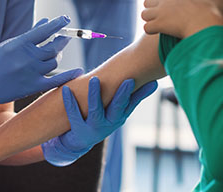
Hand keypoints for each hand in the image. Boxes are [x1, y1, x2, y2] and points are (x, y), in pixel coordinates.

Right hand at [0, 16, 83, 118]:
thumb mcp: (9, 44)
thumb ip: (29, 35)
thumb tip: (45, 22)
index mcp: (19, 44)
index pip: (44, 30)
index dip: (58, 24)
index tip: (66, 19)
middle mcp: (27, 58)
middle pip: (53, 47)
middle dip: (62, 40)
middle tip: (66, 36)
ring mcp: (30, 73)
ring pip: (54, 61)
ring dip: (58, 55)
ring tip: (57, 52)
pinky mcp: (32, 86)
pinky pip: (56, 80)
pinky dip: (69, 75)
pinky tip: (79, 71)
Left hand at [42, 77, 157, 166]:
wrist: (79, 142)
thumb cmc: (102, 120)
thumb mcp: (118, 111)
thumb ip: (134, 97)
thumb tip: (156, 82)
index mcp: (119, 116)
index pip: (132, 103)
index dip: (140, 93)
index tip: (151, 81)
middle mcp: (110, 122)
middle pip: (118, 108)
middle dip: (123, 94)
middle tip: (128, 80)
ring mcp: (94, 127)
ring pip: (96, 111)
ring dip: (96, 95)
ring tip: (95, 80)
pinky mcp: (79, 130)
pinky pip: (74, 114)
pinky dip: (70, 101)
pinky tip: (66, 88)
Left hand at [142, 0, 222, 38]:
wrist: (207, 26)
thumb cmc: (214, 10)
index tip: (178, 1)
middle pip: (149, 0)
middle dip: (153, 7)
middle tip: (162, 15)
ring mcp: (161, 11)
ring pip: (144, 13)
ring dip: (150, 19)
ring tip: (157, 25)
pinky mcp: (159, 24)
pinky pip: (147, 27)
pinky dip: (151, 30)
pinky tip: (158, 32)